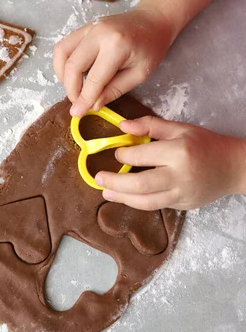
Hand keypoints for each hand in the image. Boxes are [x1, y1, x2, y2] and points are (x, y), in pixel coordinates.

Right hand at [53, 5, 173, 117]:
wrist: (152, 20)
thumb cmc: (151, 48)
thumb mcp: (139, 74)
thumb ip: (115, 90)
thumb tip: (93, 105)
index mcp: (117, 46)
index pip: (94, 79)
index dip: (84, 99)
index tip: (77, 113)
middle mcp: (98, 34)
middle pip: (72, 66)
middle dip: (71, 89)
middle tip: (77, 103)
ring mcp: (89, 28)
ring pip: (62, 53)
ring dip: (62, 75)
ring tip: (73, 88)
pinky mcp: (83, 28)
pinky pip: (63, 45)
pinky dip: (62, 63)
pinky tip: (71, 74)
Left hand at [95, 116, 245, 209]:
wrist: (233, 167)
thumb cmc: (205, 144)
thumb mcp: (180, 128)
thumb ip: (150, 125)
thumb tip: (122, 126)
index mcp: (178, 151)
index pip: (142, 156)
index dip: (124, 155)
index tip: (116, 153)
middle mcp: (179, 175)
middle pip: (140, 184)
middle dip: (115, 183)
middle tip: (98, 179)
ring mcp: (181, 194)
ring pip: (145, 201)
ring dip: (122, 198)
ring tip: (106, 192)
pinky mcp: (182, 205)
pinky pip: (155, 205)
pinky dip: (137, 202)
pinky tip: (126, 197)